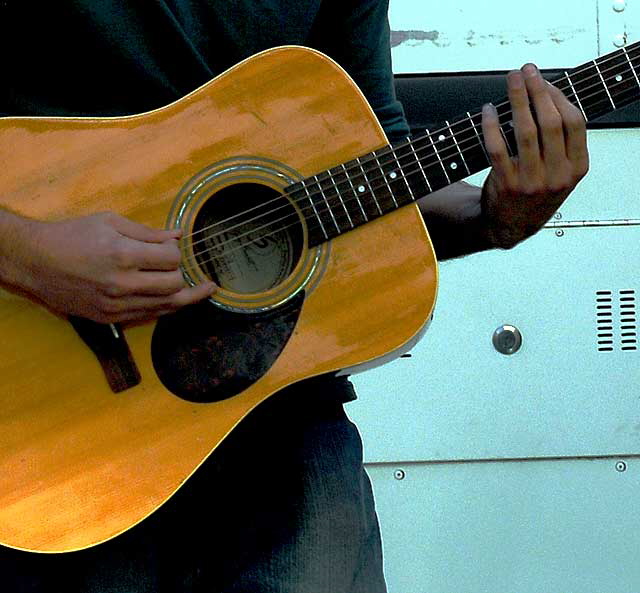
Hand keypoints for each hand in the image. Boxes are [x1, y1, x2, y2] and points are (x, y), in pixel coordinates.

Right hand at [11, 212, 214, 322]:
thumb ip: (147, 232)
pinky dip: (165, 307)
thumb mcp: (109, 222)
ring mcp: (116, 304)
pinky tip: (175, 299)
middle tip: (181, 266)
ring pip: (167, 306)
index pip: (172, 259)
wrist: (35, 262)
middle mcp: (121, 283)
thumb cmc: (72, 235)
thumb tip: (177, 236)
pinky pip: (148, 316)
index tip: (170, 248)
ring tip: (204, 290)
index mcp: (123, 255)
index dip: (176, 253)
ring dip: (186, 296)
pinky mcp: (110, 318)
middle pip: (175, 285)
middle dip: (183, 274)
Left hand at [480, 63, 588, 247]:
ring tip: (511, 80)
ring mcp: (531, 182)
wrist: (511, 226)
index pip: (574, 123)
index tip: (544, 80)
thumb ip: (562, 142)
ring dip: (517, 100)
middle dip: (538, 91)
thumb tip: (546, 94)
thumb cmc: (536, 191)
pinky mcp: (506, 185)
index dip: (559, 97)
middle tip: (527, 70)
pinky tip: (488, 110)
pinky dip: (491, 126)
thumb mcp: (561, 172)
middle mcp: (557, 176)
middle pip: (550, 122)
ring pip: (525, 132)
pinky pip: (497, 149)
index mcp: (577, 169)